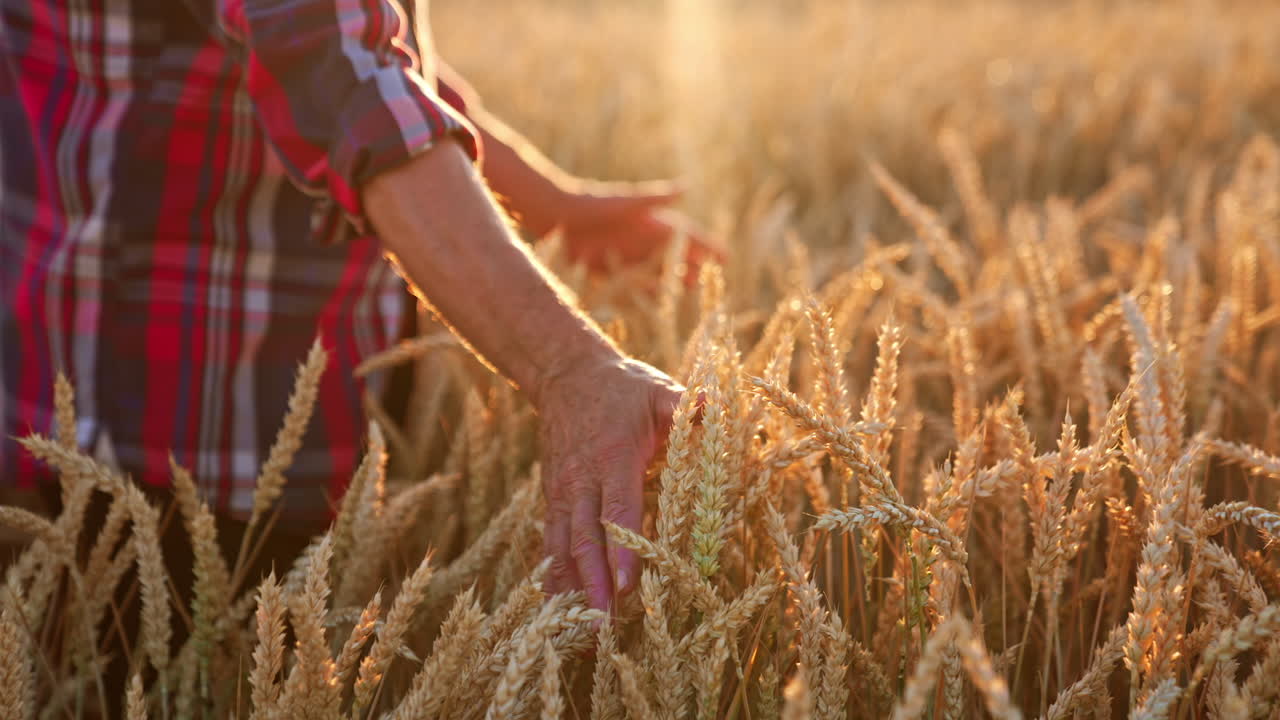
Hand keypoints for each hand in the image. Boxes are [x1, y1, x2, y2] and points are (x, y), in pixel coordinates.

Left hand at [525, 181, 723, 272]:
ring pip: (656, 268)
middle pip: (674, 253)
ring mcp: (626, 252)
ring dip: (673, 277)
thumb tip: (686, 186)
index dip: (705, 245)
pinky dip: (645, 288)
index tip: (725, 255)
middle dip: (693, 263)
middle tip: (712, 275)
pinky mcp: (609, 266)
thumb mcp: (626, 203)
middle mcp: (640, 237)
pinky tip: (657, 297)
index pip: (685, 234)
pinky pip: (632, 280)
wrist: (554, 215)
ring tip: (691, 287)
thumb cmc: (591, 203)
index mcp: (649, 221)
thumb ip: (655, 198)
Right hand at [536, 354, 682, 610]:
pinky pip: (550, 543)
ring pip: (563, 547)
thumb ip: (688, 407)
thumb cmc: (624, 387)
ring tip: (580, 632)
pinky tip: (556, 611)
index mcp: (614, 455)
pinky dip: (553, 578)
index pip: (618, 509)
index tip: (627, 586)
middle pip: (586, 538)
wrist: (567, 374)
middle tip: (603, 626)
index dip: (623, 549)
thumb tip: (718, 411)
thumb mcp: (660, 390)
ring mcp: (562, 491)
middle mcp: (582, 478)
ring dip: (572, 590)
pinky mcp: (552, 499)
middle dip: (594, 584)